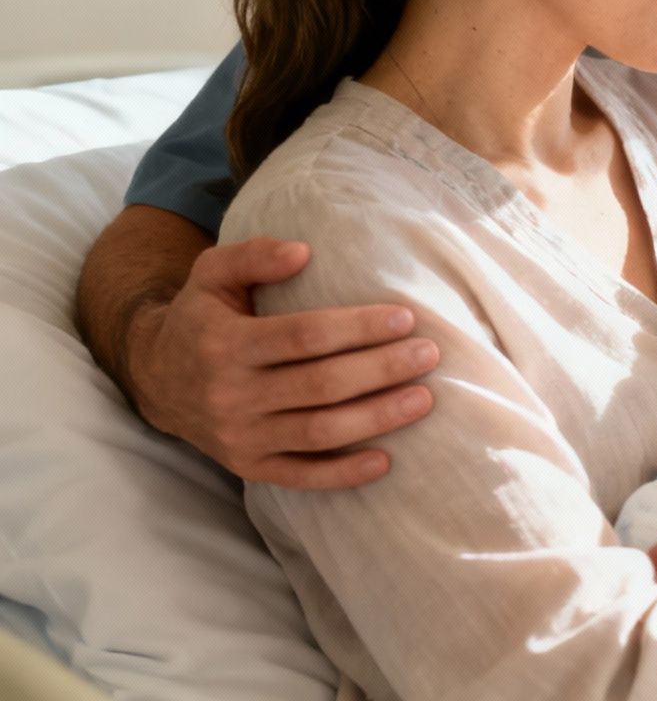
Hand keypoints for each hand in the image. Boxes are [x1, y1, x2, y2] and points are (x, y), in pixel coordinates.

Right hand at [130, 237, 438, 488]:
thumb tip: (303, 251)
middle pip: (321, 385)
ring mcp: (239, 436)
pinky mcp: (247, 466)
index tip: (405, 319)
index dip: (358, 328)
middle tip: (428, 355)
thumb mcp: (212, 274)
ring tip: (424, 400)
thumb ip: (254, 256)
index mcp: (225, 344)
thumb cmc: (201, 317)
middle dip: (381, 370)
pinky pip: (300, 476)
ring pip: (318, 432)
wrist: (154, 378)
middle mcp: (230, 394)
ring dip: (376, 418)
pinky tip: (385, 461)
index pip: (304, 336)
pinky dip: (343, 474)